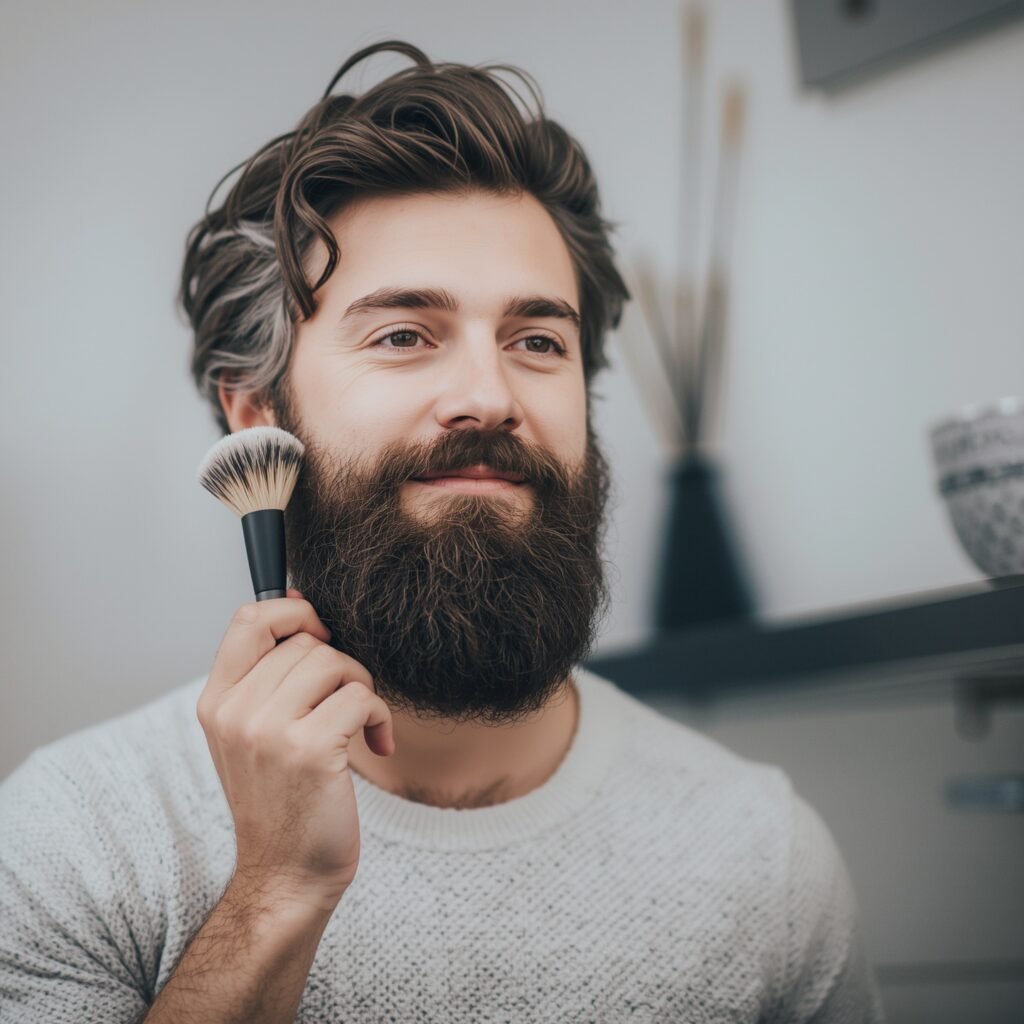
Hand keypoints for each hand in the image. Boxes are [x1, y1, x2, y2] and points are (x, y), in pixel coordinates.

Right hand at [197, 589, 393, 908]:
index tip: (321, 637)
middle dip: (341, 666)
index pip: (248, 618)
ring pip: (335, 662)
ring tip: (357, 725)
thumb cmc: (282, 800)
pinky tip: (376, 746)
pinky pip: (362, 697)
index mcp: (216, 703)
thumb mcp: (253, 734)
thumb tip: (301, 602)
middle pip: (306, 641)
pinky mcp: (308, 750)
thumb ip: (267, 675)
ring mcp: (267, 731)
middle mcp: (234, 712)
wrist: (286, 876)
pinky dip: (380, 718)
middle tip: (345, 705)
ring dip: (360, 688)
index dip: (294, 613)